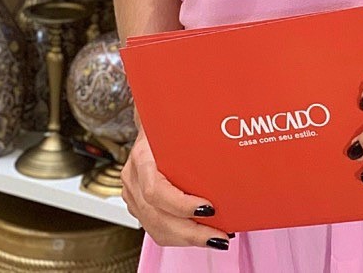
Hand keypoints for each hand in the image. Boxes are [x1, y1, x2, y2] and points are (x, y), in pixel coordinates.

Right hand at [121, 129, 233, 249]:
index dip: (181, 205)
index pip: (156, 190)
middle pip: (157, 217)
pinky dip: (181, 236)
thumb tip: (229, 143)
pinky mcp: (138, 206)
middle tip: (219, 235)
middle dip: (191, 232)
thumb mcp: (179, 124)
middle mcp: (133, 177)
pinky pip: (157, 229)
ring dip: (188, 238)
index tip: (209, 208)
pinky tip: (200, 233)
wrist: (150, 125)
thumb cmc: (168, 125)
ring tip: (215, 238)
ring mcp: (132, 194)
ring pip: (156, 229)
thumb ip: (197, 133)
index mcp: (142, 156)